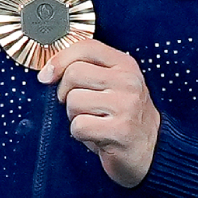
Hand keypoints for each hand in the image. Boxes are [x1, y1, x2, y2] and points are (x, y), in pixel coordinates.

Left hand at [38, 40, 160, 187]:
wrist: (151, 150)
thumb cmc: (122, 116)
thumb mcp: (111, 84)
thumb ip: (84, 70)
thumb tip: (46, 73)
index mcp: (125, 65)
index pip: (86, 47)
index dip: (59, 60)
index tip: (48, 76)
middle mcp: (128, 82)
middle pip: (73, 74)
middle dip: (66, 93)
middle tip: (80, 106)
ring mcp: (126, 106)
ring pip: (73, 101)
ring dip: (74, 116)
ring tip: (93, 121)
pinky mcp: (120, 131)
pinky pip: (79, 126)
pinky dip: (80, 134)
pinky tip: (96, 136)